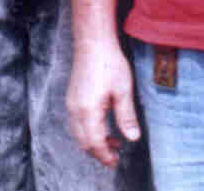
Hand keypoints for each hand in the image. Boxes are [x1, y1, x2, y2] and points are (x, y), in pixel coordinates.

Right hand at [66, 38, 140, 167]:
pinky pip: (76, 123)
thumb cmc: (109, 63)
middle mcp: (75, 110)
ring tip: (112, 142)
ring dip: (93, 143)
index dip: (105, 155)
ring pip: (78, 134)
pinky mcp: (72, 98)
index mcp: (88, 110)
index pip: (95, 143)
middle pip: (84, 142)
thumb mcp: (123, 91)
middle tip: (115, 157)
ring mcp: (71, 104)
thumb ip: (126, 116)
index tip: (116, 161)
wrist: (93, 42)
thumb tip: (132, 138)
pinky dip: (87, 132)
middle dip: (98, 153)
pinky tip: (102, 127)